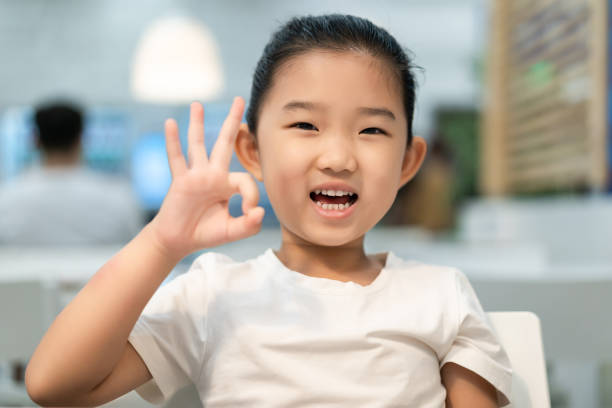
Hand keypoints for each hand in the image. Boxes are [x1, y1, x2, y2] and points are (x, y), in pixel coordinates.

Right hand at [148, 97, 263, 258]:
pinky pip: (176, 158)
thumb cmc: (205, 233)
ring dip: (197, 124)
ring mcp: (195, 176)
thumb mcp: (232, 231)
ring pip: (198, 145)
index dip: (252, 195)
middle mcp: (212, 175)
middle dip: (232, 121)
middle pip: (224, 143)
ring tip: (197, 104)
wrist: (178, 240)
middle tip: (239, 99)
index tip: (251, 212)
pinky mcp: (180, 181)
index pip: (245, 179)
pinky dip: (172, 141)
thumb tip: (260, 213)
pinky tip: (170, 122)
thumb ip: (248, 226)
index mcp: (227, 184)